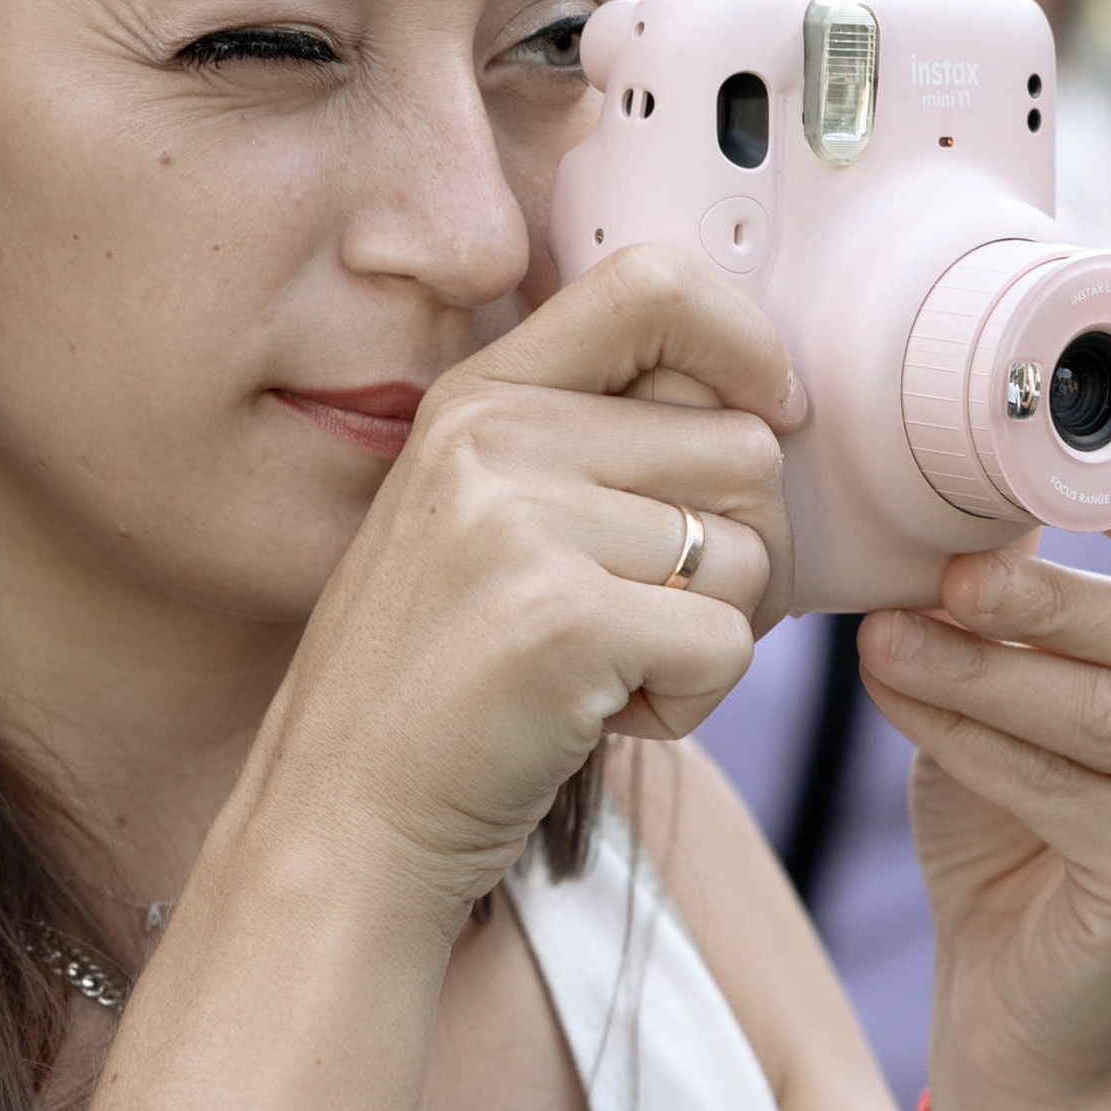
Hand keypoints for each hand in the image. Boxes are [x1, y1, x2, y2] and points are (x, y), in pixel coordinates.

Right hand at [252, 248, 799, 936]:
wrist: (340, 825)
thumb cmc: (435, 691)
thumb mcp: (482, 526)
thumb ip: (586, 451)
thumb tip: (767, 410)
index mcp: (478, 398)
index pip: (654, 286)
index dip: (747, 344)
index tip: (770, 414)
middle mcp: (496, 438)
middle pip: (744, 447)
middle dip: (742, 550)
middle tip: (659, 622)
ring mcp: (522, 524)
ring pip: (746, 553)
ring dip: (710, 638)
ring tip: (606, 675)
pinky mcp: (564, 621)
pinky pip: (727, 645)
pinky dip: (688, 706)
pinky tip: (596, 721)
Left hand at [858, 482, 1110, 1110]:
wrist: (1013, 1008)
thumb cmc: (1020, 834)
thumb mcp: (1027, 698)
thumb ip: (1026, 616)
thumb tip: (976, 504)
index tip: (1071, 455)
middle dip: (1041, 597)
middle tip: (941, 572)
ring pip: (1107, 712)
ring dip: (984, 667)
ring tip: (884, 637)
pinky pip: (1067, 788)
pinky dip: (972, 738)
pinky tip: (900, 697)